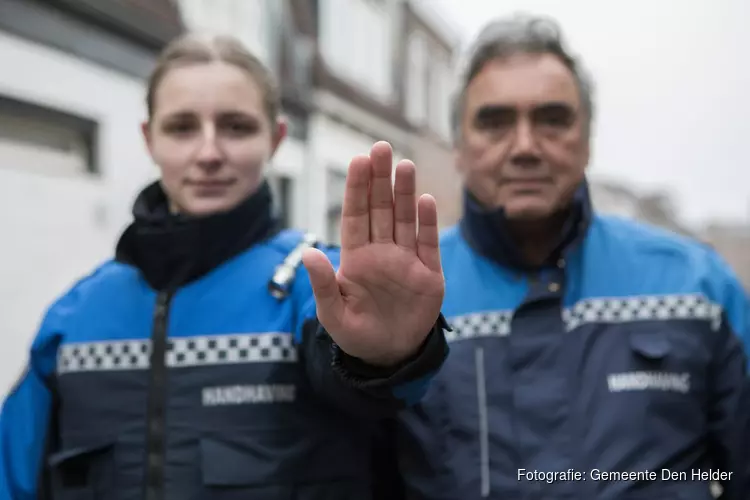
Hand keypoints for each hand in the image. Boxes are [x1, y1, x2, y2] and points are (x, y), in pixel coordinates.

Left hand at [302, 141, 444, 366]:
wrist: (389, 356)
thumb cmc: (355, 334)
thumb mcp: (332, 314)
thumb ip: (323, 284)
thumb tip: (307, 253)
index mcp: (356, 258)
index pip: (356, 216)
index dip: (357, 189)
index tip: (358, 161)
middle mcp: (382, 252)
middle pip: (381, 209)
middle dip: (381, 180)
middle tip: (381, 148)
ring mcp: (407, 261)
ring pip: (405, 219)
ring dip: (405, 193)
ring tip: (405, 165)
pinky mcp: (429, 274)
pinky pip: (428, 244)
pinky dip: (427, 224)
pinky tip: (425, 201)